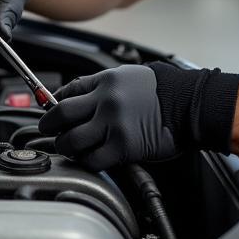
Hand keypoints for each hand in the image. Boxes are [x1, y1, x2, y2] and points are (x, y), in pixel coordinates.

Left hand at [38, 66, 178, 170]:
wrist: (190, 105)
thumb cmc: (165, 92)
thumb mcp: (130, 77)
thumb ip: (104, 86)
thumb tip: (79, 96)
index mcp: (107, 81)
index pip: (68, 90)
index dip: (54, 102)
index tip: (50, 111)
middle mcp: (106, 100)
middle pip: (61, 114)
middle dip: (49, 125)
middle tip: (49, 131)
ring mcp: (113, 124)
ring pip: (71, 141)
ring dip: (66, 147)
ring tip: (70, 148)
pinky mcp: (122, 147)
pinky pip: (92, 159)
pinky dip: (87, 161)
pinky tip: (90, 158)